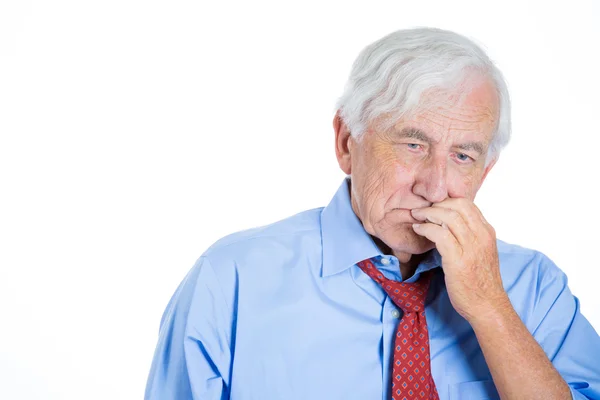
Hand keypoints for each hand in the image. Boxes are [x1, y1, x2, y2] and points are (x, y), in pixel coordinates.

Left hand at [410, 198, 509, 322]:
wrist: (487, 306)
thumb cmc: (480, 282)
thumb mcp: (481, 252)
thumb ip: (470, 237)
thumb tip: (450, 225)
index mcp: (487, 232)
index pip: (467, 204)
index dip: (447, 200)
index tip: (433, 205)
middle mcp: (481, 236)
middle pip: (457, 205)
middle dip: (435, 204)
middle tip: (421, 209)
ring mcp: (471, 247)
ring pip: (448, 217)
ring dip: (428, 213)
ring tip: (416, 216)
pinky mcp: (458, 259)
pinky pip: (439, 234)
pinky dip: (426, 228)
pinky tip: (418, 229)